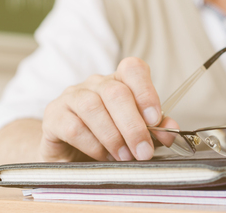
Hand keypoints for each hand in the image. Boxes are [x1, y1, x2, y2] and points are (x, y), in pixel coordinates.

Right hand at [40, 57, 178, 161]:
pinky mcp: (54, 116)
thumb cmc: (106, 139)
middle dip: (133, 125)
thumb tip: (171, 130)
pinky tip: (102, 156)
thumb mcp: (134, 133)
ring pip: (93, 107)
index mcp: (119, 81)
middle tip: (143, 151)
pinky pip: (73, 126)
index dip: (146, 92)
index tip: (155, 119)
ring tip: (124, 156)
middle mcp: (95, 83)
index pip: (133, 69)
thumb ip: (154, 129)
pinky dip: (92, 144)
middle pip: (116, 92)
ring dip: (113, 136)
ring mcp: (72, 96)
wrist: (68, 154)